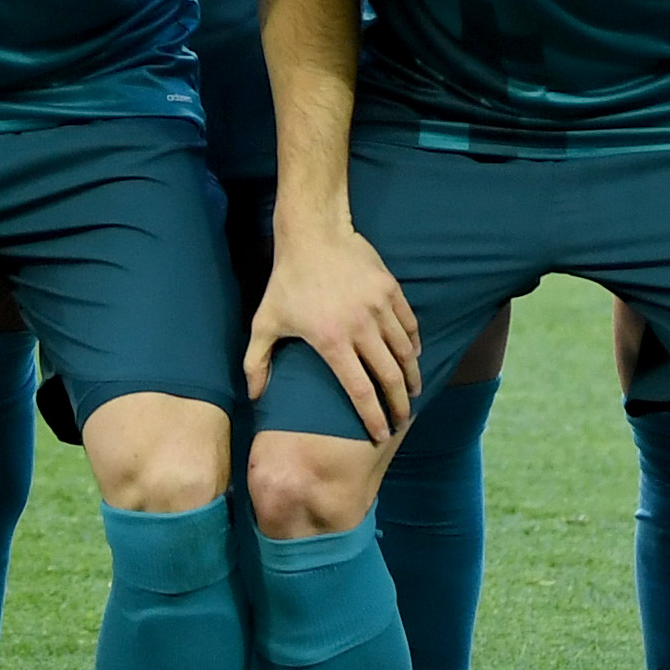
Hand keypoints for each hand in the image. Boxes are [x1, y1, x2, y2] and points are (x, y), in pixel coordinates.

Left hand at [243, 215, 422, 440]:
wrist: (312, 234)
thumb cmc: (287, 281)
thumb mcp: (264, 321)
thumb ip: (257, 362)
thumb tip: (255, 396)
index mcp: (332, 342)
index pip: (360, 391)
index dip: (373, 418)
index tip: (379, 435)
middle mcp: (361, 328)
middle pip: (390, 377)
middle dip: (399, 405)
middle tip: (402, 420)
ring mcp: (379, 307)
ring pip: (405, 352)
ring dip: (411, 376)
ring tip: (411, 391)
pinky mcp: (390, 290)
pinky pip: (410, 324)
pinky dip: (414, 344)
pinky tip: (412, 355)